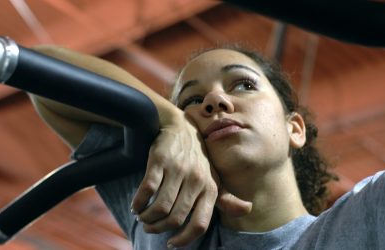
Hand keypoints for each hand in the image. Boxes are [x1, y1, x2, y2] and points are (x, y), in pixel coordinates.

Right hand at [131, 114, 251, 247]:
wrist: (182, 128)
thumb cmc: (199, 159)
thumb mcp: (214, 177)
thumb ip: (226, 198)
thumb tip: (248, 210)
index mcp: (211, 187)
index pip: (200, 223)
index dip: (184, 239)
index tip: (171, 243)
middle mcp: (196, 179)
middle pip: (176, 218)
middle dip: (159, 228)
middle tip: (150, 227)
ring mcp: (178, 170)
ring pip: (161, 207)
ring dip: (148, 218)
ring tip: (143, 217)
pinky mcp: (160, 161)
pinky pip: (147, 190)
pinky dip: (138, 202)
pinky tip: (136, 205)